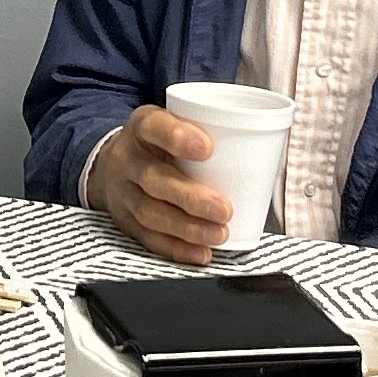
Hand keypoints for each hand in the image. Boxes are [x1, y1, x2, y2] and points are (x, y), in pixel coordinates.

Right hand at [88, 104, 234, 264]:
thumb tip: (262, 143)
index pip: (154, 126)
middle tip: (224, 209)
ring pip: (150, 213)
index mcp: (142, 127)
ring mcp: (122, 192)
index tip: (207, 149)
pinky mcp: (125, 221)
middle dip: (190, 198)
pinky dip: (177, 249)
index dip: (177, 137)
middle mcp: (127, 159)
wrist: (115, 165)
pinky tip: (200, 252)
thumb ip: (207, 131)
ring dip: (187, 228)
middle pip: (153, 179)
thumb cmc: (160, 144)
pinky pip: (149, 239)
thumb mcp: (174, 124)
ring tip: (218, 234)